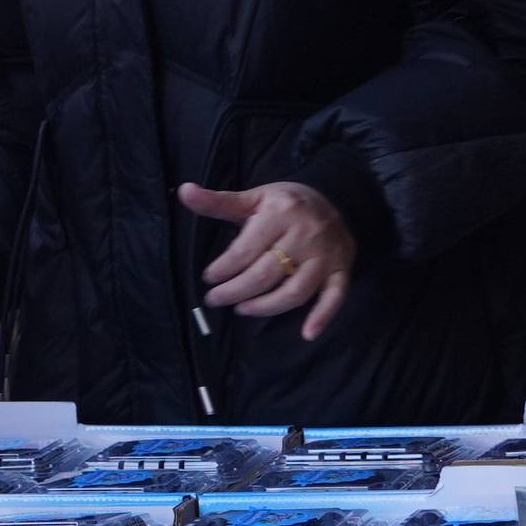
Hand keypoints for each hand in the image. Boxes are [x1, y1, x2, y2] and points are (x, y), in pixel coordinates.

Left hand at [180, 180, 356, 337]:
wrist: (335, 198)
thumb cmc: (285, 203)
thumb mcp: (253, 198)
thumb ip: (218, 201)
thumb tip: (183, 191)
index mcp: (279, 214)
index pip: (245, 250)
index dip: (223, 269)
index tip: (209, 278)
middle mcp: (305, 235)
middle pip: (266, 274)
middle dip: (236, 291)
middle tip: (215, 299)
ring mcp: (325, 255)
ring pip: (295, 291)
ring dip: (266, 307)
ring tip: (243, 310)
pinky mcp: (341, 270)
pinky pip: (335, 296)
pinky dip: (323, 316)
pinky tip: (307, 334)